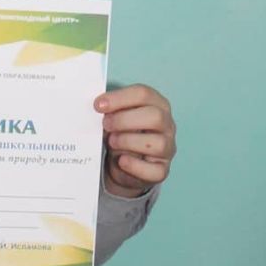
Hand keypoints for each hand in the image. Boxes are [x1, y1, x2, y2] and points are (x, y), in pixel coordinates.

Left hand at [94, 84, 175, 198]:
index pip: (144, 94)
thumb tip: (99, 107)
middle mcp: (167, 125)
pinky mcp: (162, 171)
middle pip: (155, 116)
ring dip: (128, 141)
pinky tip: (121, 161)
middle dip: (124, 120)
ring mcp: (167, 149)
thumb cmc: (121, 135)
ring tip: (112, 142)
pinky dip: (134, 165)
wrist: (122, 166)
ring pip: (158, 143)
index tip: (98, 105)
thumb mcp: (116, 119)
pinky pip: (154, 170)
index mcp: (157, 105)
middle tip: (105, 124)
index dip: (120, 98)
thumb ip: (111, 111)